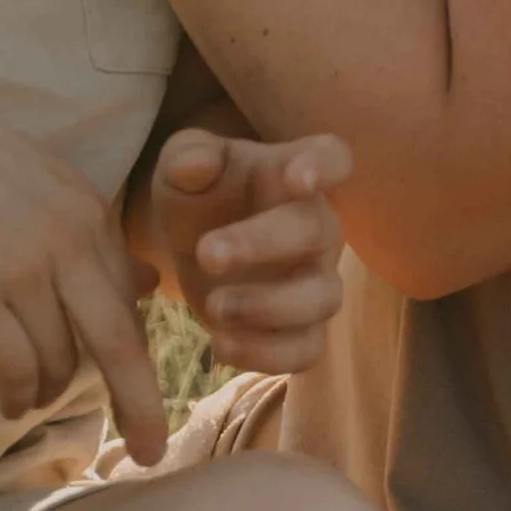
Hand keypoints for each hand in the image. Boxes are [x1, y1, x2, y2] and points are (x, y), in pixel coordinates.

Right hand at [0, 86, 170, 468]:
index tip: (150, 406)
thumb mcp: (50, 190)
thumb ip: (99, 240)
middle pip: (118, 343)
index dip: (140, 361)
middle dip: (140, 404)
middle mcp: (66, 241)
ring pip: (58, 361)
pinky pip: (12, 367)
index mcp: (91, 215)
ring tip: (30, 393)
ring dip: (48, 390)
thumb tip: (153, 286)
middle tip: (152, 451)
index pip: (130, 306)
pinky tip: (9, 400)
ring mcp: (20, 268)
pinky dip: (16, 395)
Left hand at [143, 127, 351, 375]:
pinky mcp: (301, 329)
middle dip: (263, 244)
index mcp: (292, 170)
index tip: (298, 179)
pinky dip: (267, 354)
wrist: (195, 245)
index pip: (331, 155)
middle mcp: (316, 225)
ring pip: (323, 298)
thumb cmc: (200, 194)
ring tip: (214, 307)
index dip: (324, 166)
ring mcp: (315, 279)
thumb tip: (197, 165)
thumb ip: (187, 157)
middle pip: (318, 230)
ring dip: (268, 307)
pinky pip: (306, 350)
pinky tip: (220, 343)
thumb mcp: (180, 168)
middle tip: (207, 255)